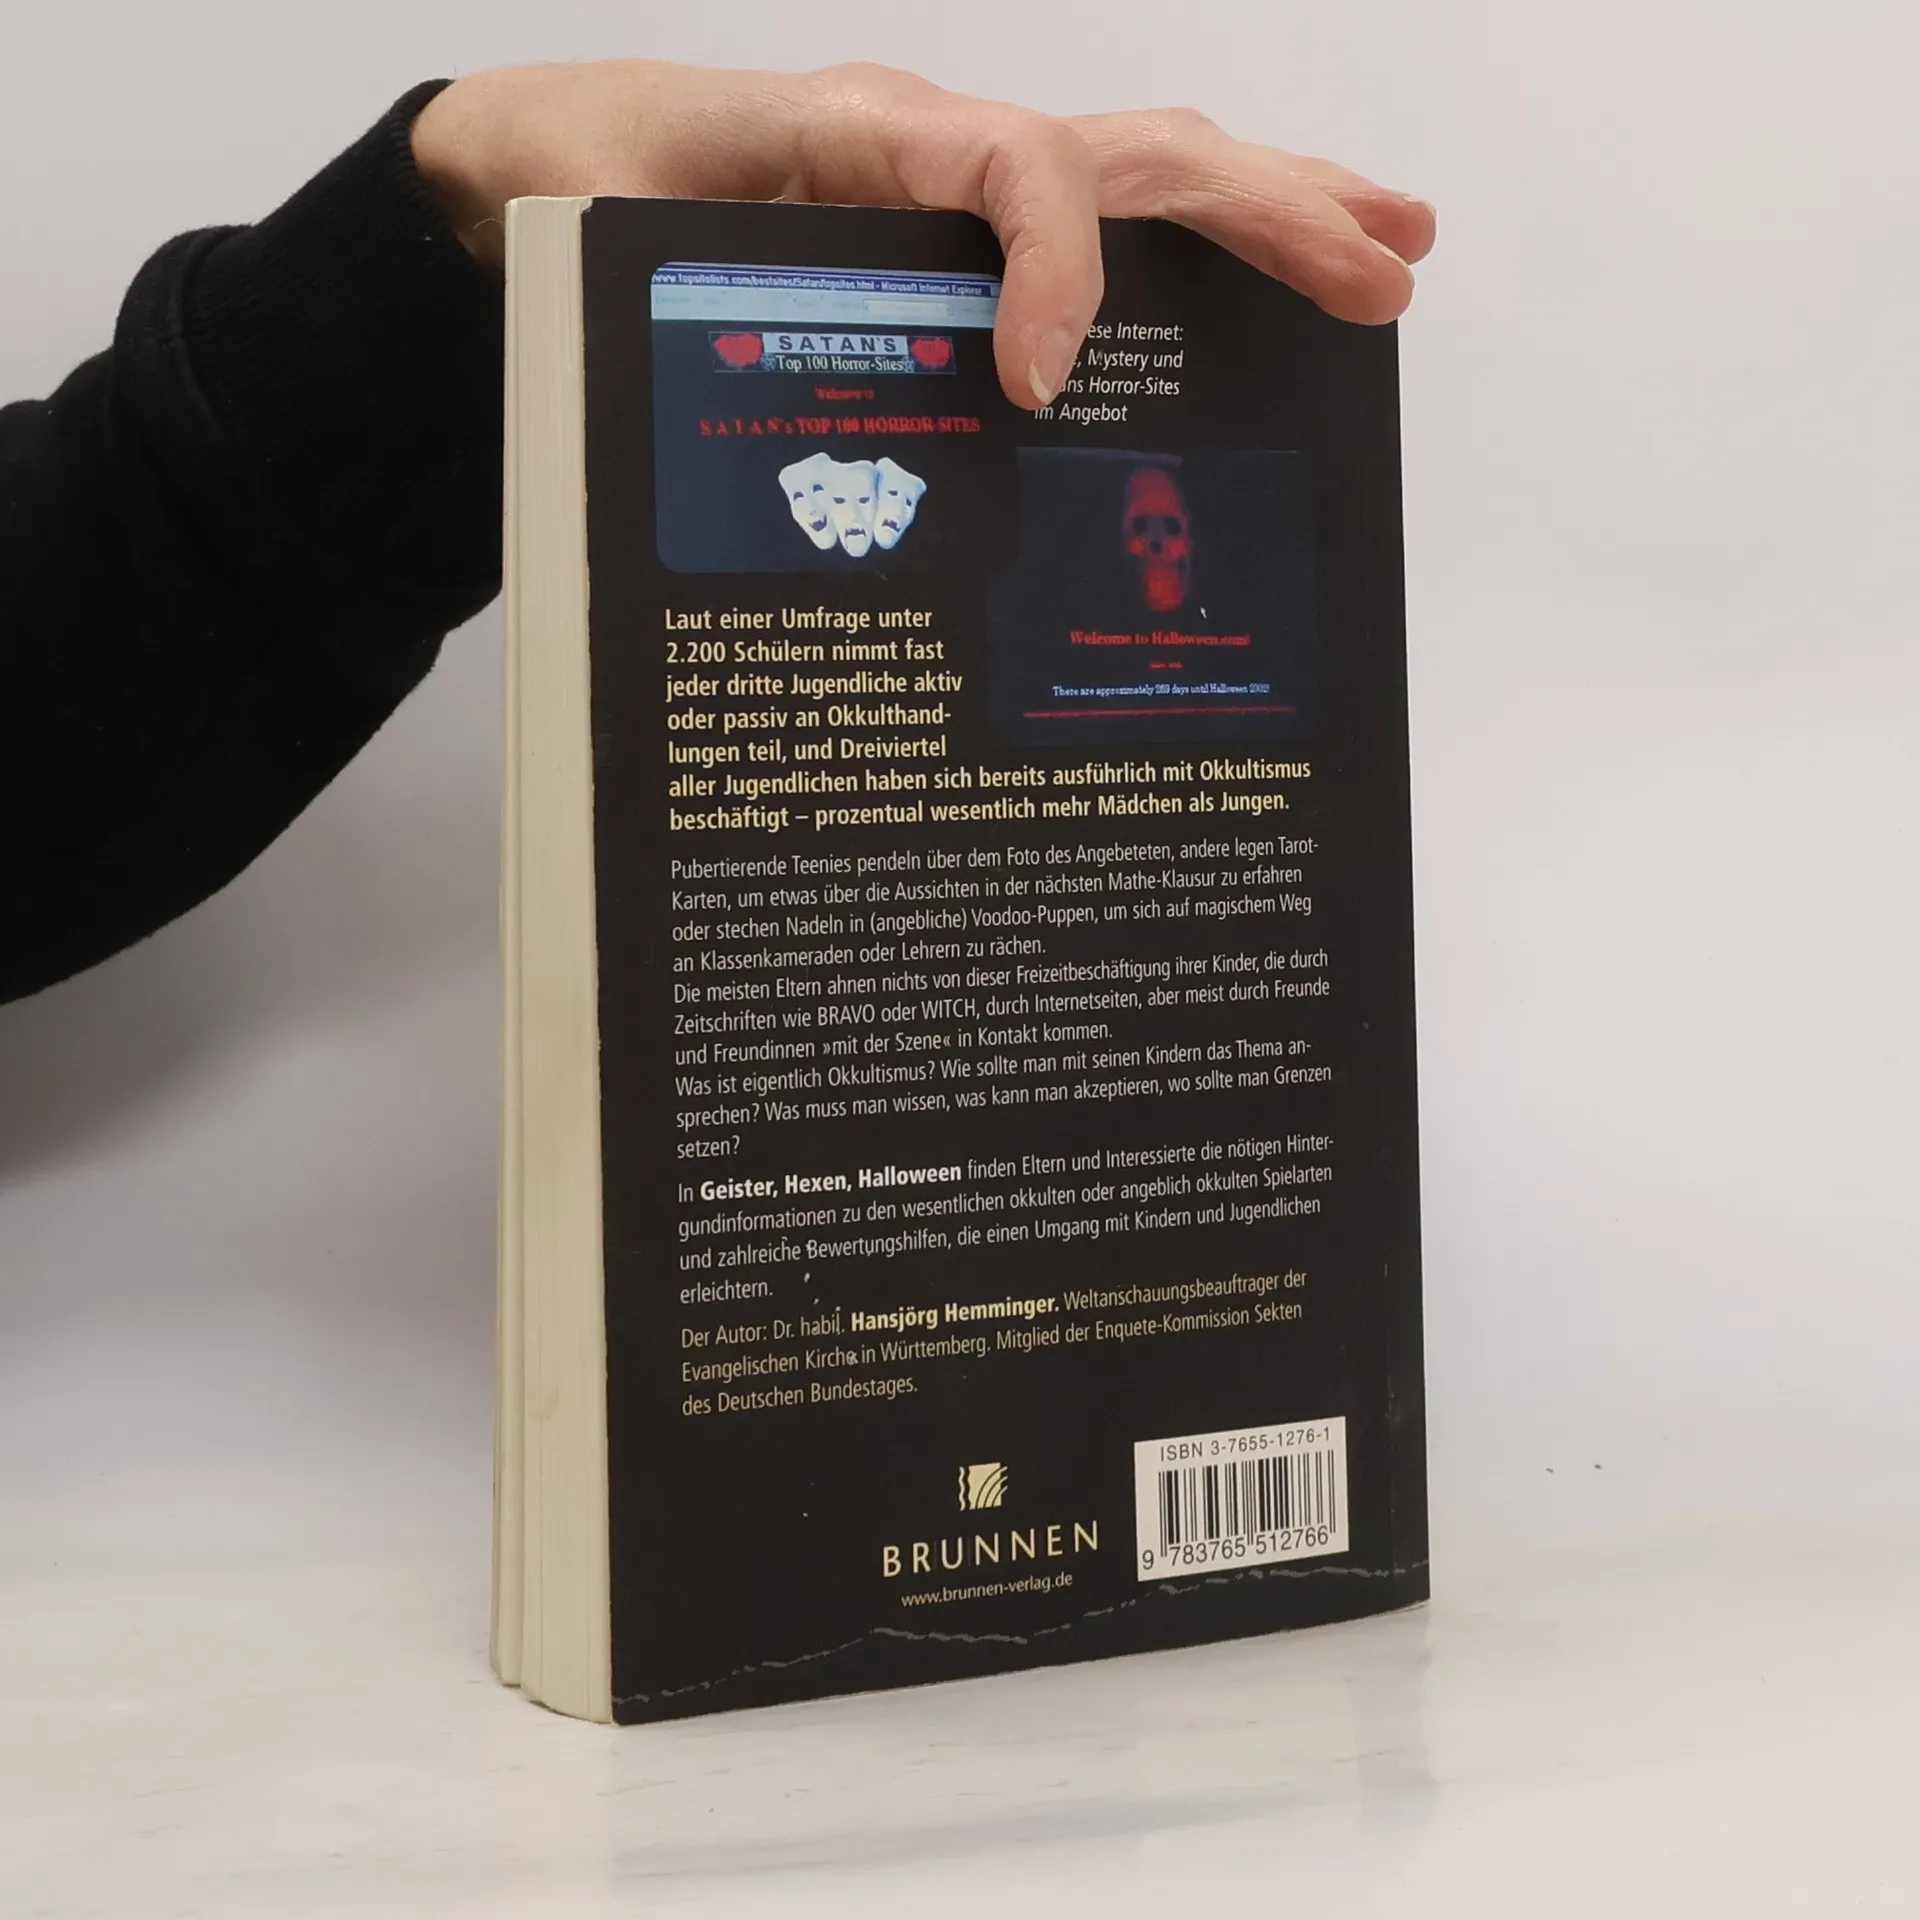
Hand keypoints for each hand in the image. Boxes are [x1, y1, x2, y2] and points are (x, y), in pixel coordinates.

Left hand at [411, 61, 1435, 409]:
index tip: (1035, 388)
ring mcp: (960, 180)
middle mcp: (939, 146)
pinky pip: (1104, 220)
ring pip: (1147, 173)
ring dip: (1276, 211)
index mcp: (869, 136)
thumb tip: (800, 407)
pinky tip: (1259, 293)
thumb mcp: (622, 233)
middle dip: (1271, 211)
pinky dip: (1195, 252)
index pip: (1016, 166)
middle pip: (1139, 152)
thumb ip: (703, 285)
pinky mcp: (958, 224)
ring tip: (1388, 256)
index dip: (1056, 268)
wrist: (539, 159)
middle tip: (1384, 274)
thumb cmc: (580, 184)